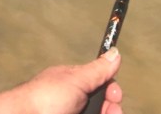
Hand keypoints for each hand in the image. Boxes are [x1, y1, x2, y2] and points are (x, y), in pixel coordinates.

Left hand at [0, 48, 122, 113]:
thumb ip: (97, 70)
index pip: (102, 85)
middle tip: (111, 110)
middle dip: (112, 107)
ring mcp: (73, 111)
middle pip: (103, 104)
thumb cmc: (45, 98)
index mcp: (75, 84)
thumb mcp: (75, 80)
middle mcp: (76, 100)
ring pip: (98, 112)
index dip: (112, 91)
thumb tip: (115, 52)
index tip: (115, 95)